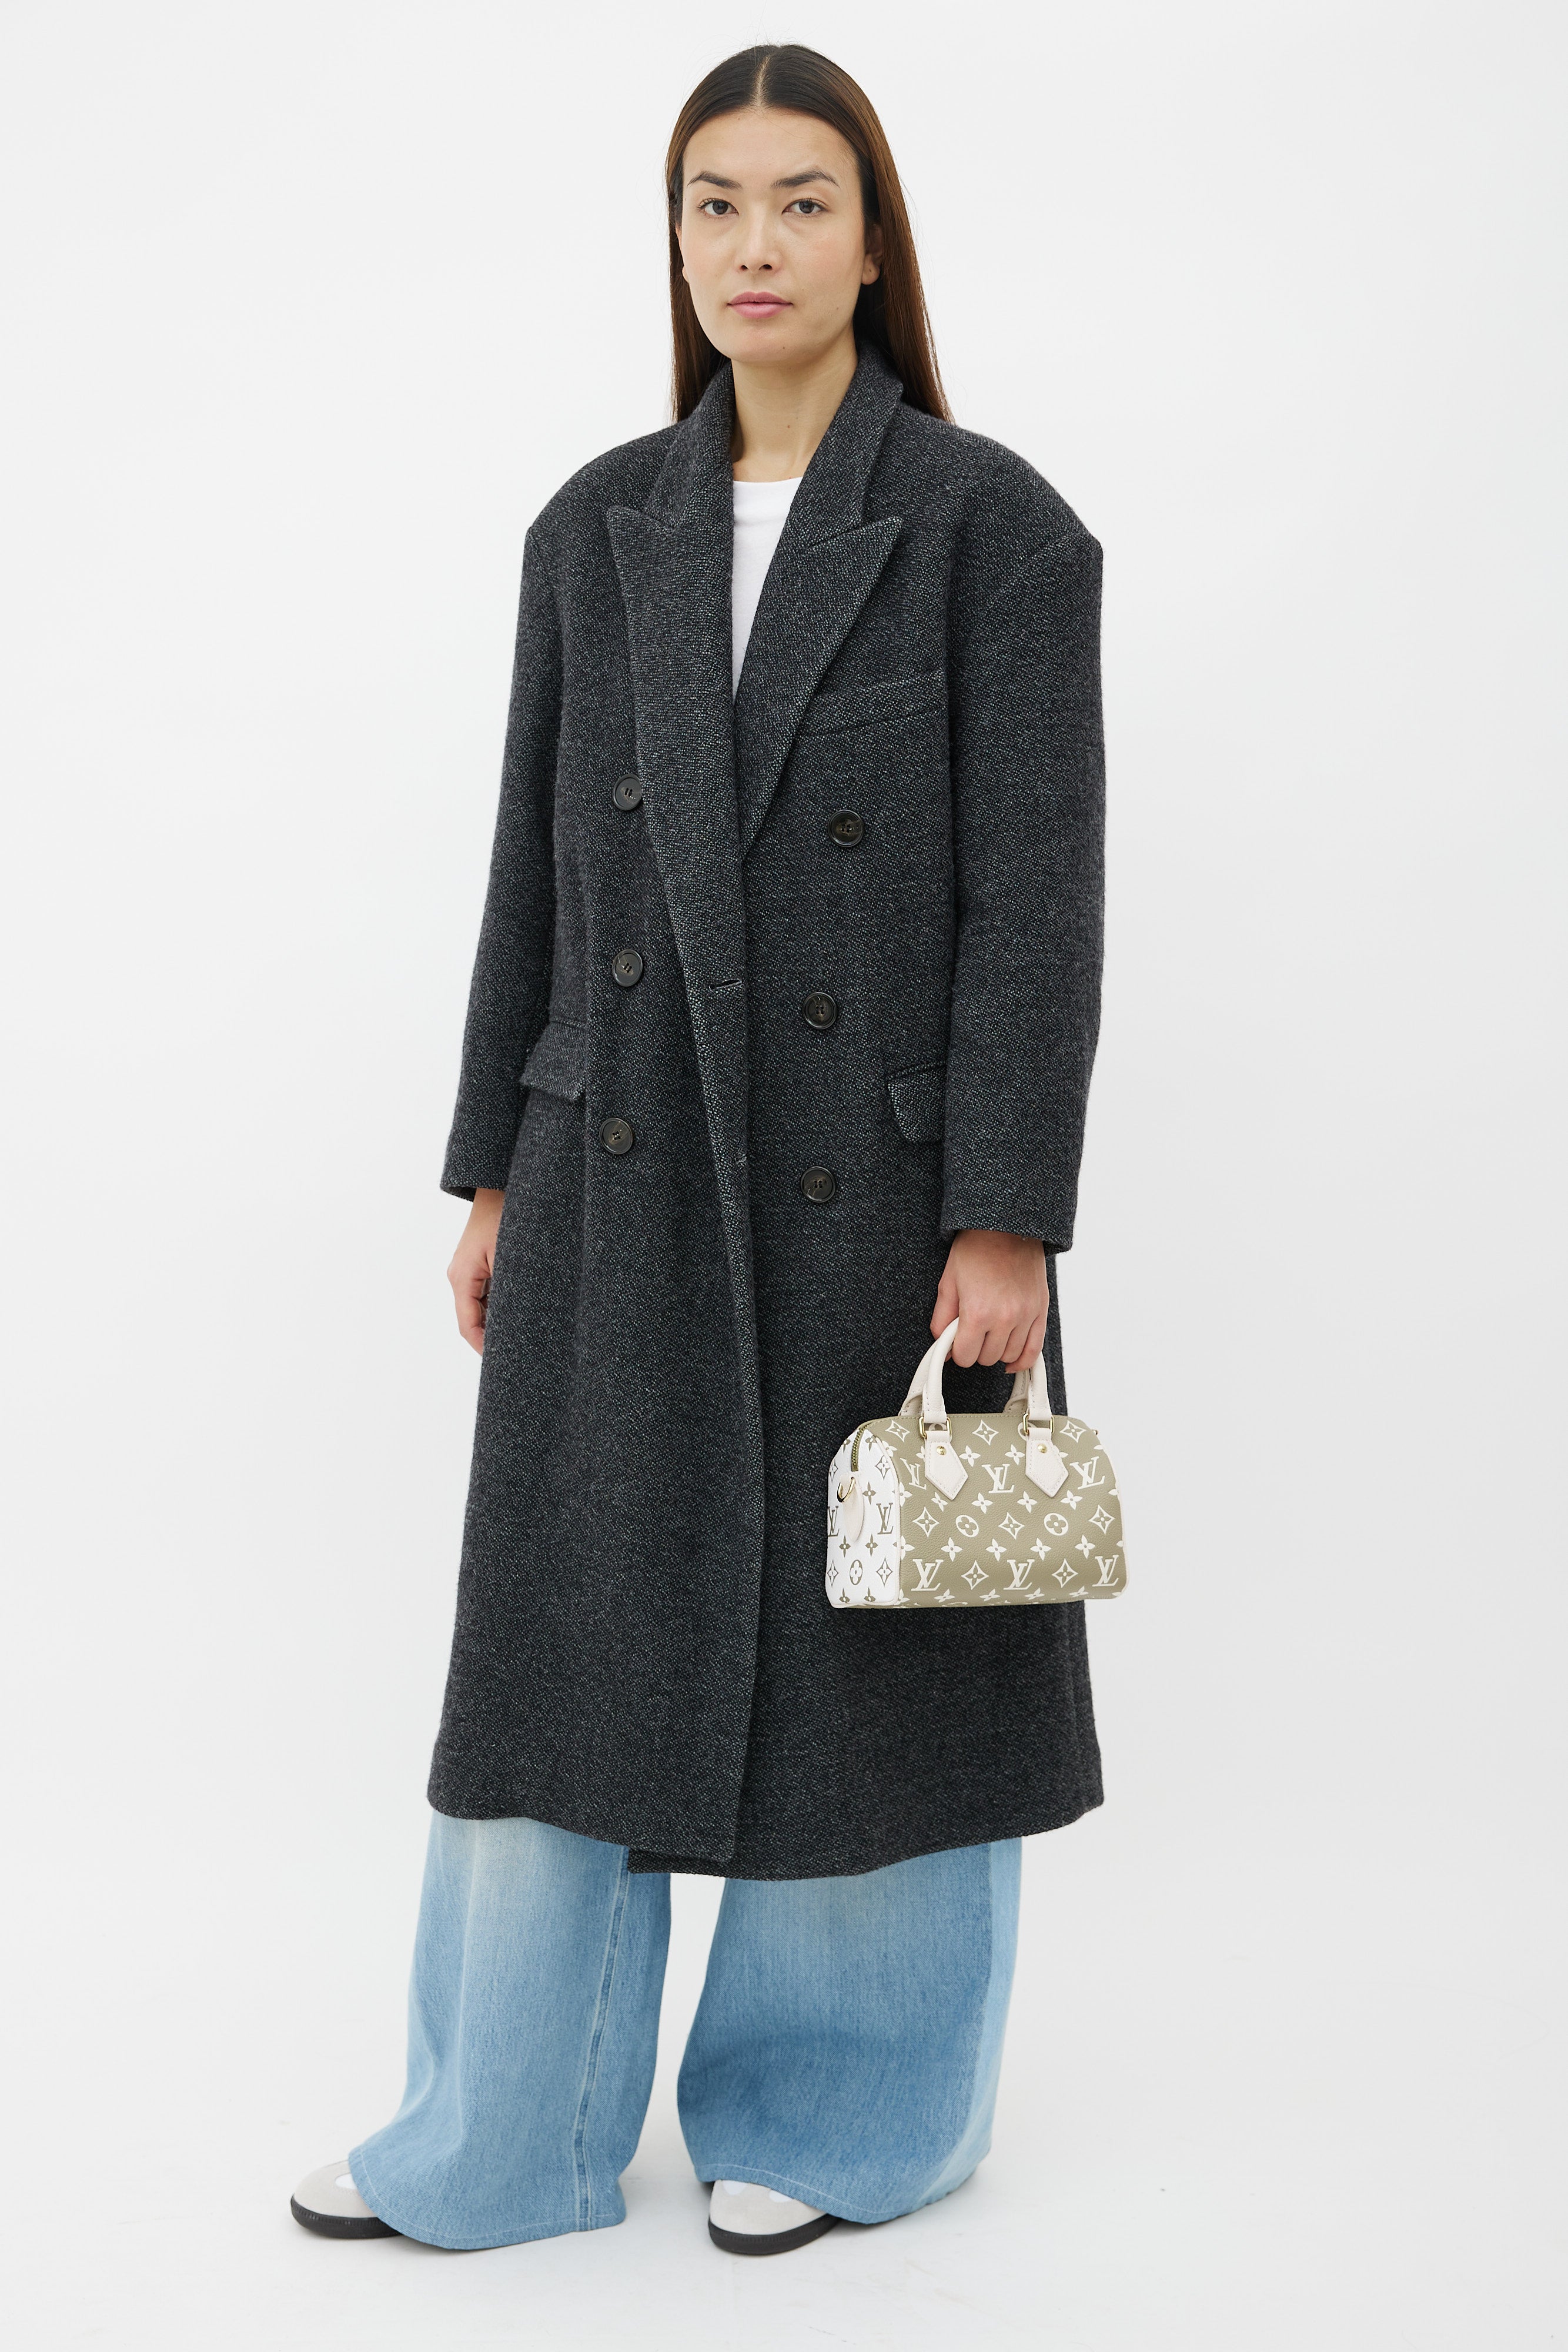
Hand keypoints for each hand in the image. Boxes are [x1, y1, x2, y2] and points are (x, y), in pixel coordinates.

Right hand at [448, 1188, 504, 1353]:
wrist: (499, 1183)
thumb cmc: (506, 1214)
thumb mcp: (509, 1257)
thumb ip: (508, 1292)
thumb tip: (514, 1323)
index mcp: (461, 1277)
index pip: (468, 1326)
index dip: (484, 1347)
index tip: (503, 1361)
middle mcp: (459, 1276)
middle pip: (472, 1319)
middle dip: (492, 1336)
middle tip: (518, 1352)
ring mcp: (467, 1270)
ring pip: (480, 1307)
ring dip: (497, 1320)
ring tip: (523, 1333)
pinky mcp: (477, 1264)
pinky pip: (485, 1292)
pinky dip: (500, 1304)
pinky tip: (519, 1308)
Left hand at [931, 1230, 1049, 1374]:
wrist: (1006, 1227)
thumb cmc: (975, 1251)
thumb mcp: (948, 1284)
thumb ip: (941, 1321)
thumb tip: (942, 1349)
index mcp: (978, 1312)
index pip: (965, 1357)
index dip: (957, 1351)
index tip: (956, 1342)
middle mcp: (1005, 1317)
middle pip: (986, 1359)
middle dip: (975, 1349)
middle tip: (971, 1332)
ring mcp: (1026, 1315)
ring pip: (1009, 1356)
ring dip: (996, 1350)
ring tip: (989, 1333)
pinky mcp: (1040, 1311)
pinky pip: (1034, 1350)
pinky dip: (1022, 1360)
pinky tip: (1011, 1360)